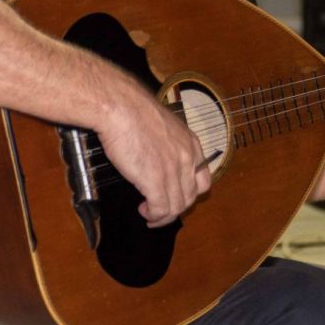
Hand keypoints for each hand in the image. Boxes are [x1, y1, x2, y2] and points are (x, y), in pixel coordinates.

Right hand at [94, 86, 211, 226]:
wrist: (121, 108)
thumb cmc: (134, 112)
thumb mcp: (163, 127)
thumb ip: (168, 145)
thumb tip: (160, 159)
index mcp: (192, 144)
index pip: (203, 180)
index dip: (190, 193)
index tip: (175, 196)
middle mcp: (188, 159)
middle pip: (191, 196)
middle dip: (175, 208)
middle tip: (159, 209)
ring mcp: (173, 171)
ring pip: (177, 206)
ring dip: (163, 216)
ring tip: (149, 213)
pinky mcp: (155, 181)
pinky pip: (161, 209)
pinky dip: (154, 216)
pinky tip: (144, 210)